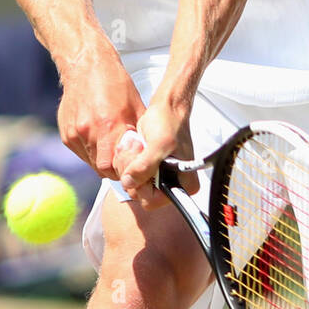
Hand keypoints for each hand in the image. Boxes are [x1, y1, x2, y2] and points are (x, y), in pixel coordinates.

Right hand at [56, 54, 145, 178]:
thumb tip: (146, 154)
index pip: (113, 167)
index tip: (130, 169)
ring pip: (90, 162)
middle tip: (123, 161)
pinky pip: (81, 152)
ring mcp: (75, 133)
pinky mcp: (66, 133)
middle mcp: (89, 132)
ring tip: (111, 147)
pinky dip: (91, 151)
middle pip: (101, 169)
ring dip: (101, 160)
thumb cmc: (115, 83)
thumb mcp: (135, 106)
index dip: (123, 172)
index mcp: (109, 125)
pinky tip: (98, 137)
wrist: (86, 65)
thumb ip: (138, 133)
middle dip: (113, 170)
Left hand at [113, 97, 196, 211]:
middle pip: (138, 192)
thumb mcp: (159, 144)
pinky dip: (126, 159)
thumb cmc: (170, 123)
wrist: (166, 108)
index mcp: (182, 184)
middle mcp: (170, 184)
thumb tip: (129, 182)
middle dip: (132, 170)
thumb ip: (145, 167)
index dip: (141, 185)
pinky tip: (134, 145)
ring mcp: (157, 177)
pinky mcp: (146, 168)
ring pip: (130, 182)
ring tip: (137, 145)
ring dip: (128, 163)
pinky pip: (128, 172)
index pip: (152, 200)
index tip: (141, 165)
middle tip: (139, 150)